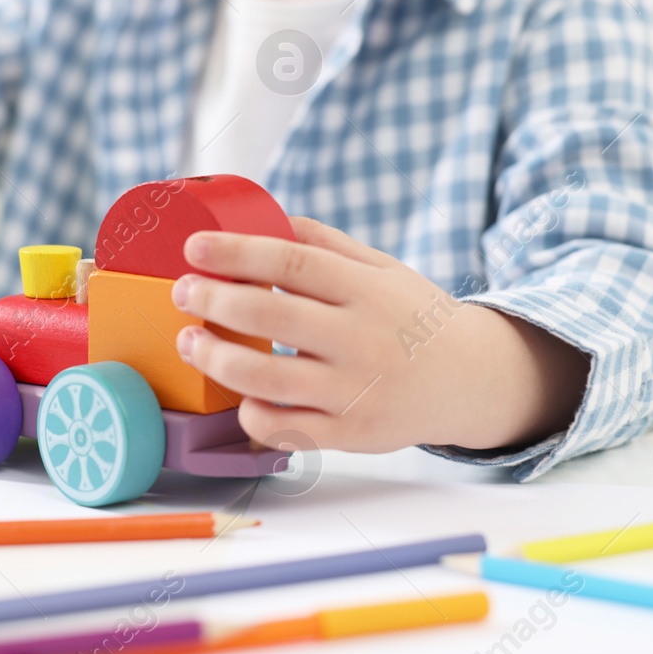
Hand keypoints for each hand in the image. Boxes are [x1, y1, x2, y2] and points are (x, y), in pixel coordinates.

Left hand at [170, 216, 589, 453]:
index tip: (195, 247)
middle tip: (182, 293)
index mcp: (367, 290)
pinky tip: (238, 396)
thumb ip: (324, 244)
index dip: (237, 252)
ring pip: (267, 378)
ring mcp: (356, 391)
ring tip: (190, 343)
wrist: (470, 379)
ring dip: (216, 359)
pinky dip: (251, 414)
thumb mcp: (381, 268)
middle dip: (213, 301)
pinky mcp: (350, 435)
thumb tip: (263, 218)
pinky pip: (285, 429)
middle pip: (270, 314)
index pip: (292, 260)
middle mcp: (362, 339)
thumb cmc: (412, 317)